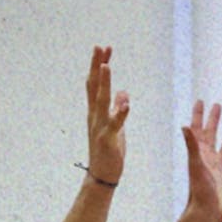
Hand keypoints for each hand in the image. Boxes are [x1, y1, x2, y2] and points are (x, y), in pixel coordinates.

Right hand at [85, 46, 130, 184]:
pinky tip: (126, 103)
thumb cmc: (109, 150)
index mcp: (97, 112)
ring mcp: (100, 127)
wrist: (103, 174)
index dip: (100, 66)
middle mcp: (95, 116)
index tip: (104, 49)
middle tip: (99, 47)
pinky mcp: (108, 139)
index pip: (96, 84)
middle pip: (94, 87)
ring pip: (101, 101)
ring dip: (103, 83)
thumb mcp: (116, 126)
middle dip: (97, 66)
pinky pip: (115, 124)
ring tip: (106, 66)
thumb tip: (122, 92)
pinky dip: (120, 113)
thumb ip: (117, 108)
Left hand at [183, 101, 221, 221]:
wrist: (208, 212)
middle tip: (217, 106)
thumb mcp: (196, 165)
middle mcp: (210, 157)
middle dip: (214, 120)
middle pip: (212, 134)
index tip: (201, 101)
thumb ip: (191, 145)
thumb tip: (185, 126)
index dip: (198, 115)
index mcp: (200, 153)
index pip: (198, 129)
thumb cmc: (199, 190)